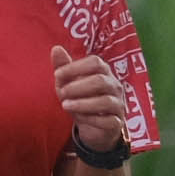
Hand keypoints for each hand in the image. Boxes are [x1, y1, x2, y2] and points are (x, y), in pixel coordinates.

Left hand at [52, 43, 132, 160]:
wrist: (95, 127)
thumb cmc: (82, 99)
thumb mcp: (69, 83)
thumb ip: (63, 67)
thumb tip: (56, 48)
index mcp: (104, 72)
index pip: (95, 62)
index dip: (75, 67)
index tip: (57, 74)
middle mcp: (114, 86)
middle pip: (100, 81)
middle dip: (78, 86)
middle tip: (61, 92)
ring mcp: (118, 105)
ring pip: (105, 101)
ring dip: (82, 103)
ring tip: (65, 105)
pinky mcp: (117, 123)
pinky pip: (108, 121)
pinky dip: (91, 120)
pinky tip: (78, 119)